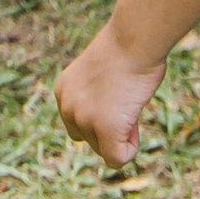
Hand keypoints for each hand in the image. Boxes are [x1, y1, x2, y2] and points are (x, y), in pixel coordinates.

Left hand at [55, 24, 166, 167]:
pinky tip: (134, 118)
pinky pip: (118, 159)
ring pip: (106, 150)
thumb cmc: (128, 48)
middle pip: (92, 140)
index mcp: (64, 93)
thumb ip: (96, 99)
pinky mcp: (105, 130)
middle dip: (113, 127)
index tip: (115, 89)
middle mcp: (67, 108)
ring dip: (123, 134)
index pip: (82, 124)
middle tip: (125, 94)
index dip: (105, 114)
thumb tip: (107, 117)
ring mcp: (84, 120)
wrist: (134, 38)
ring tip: (129, 100)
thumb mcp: (100, 75)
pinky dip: (130, 147)